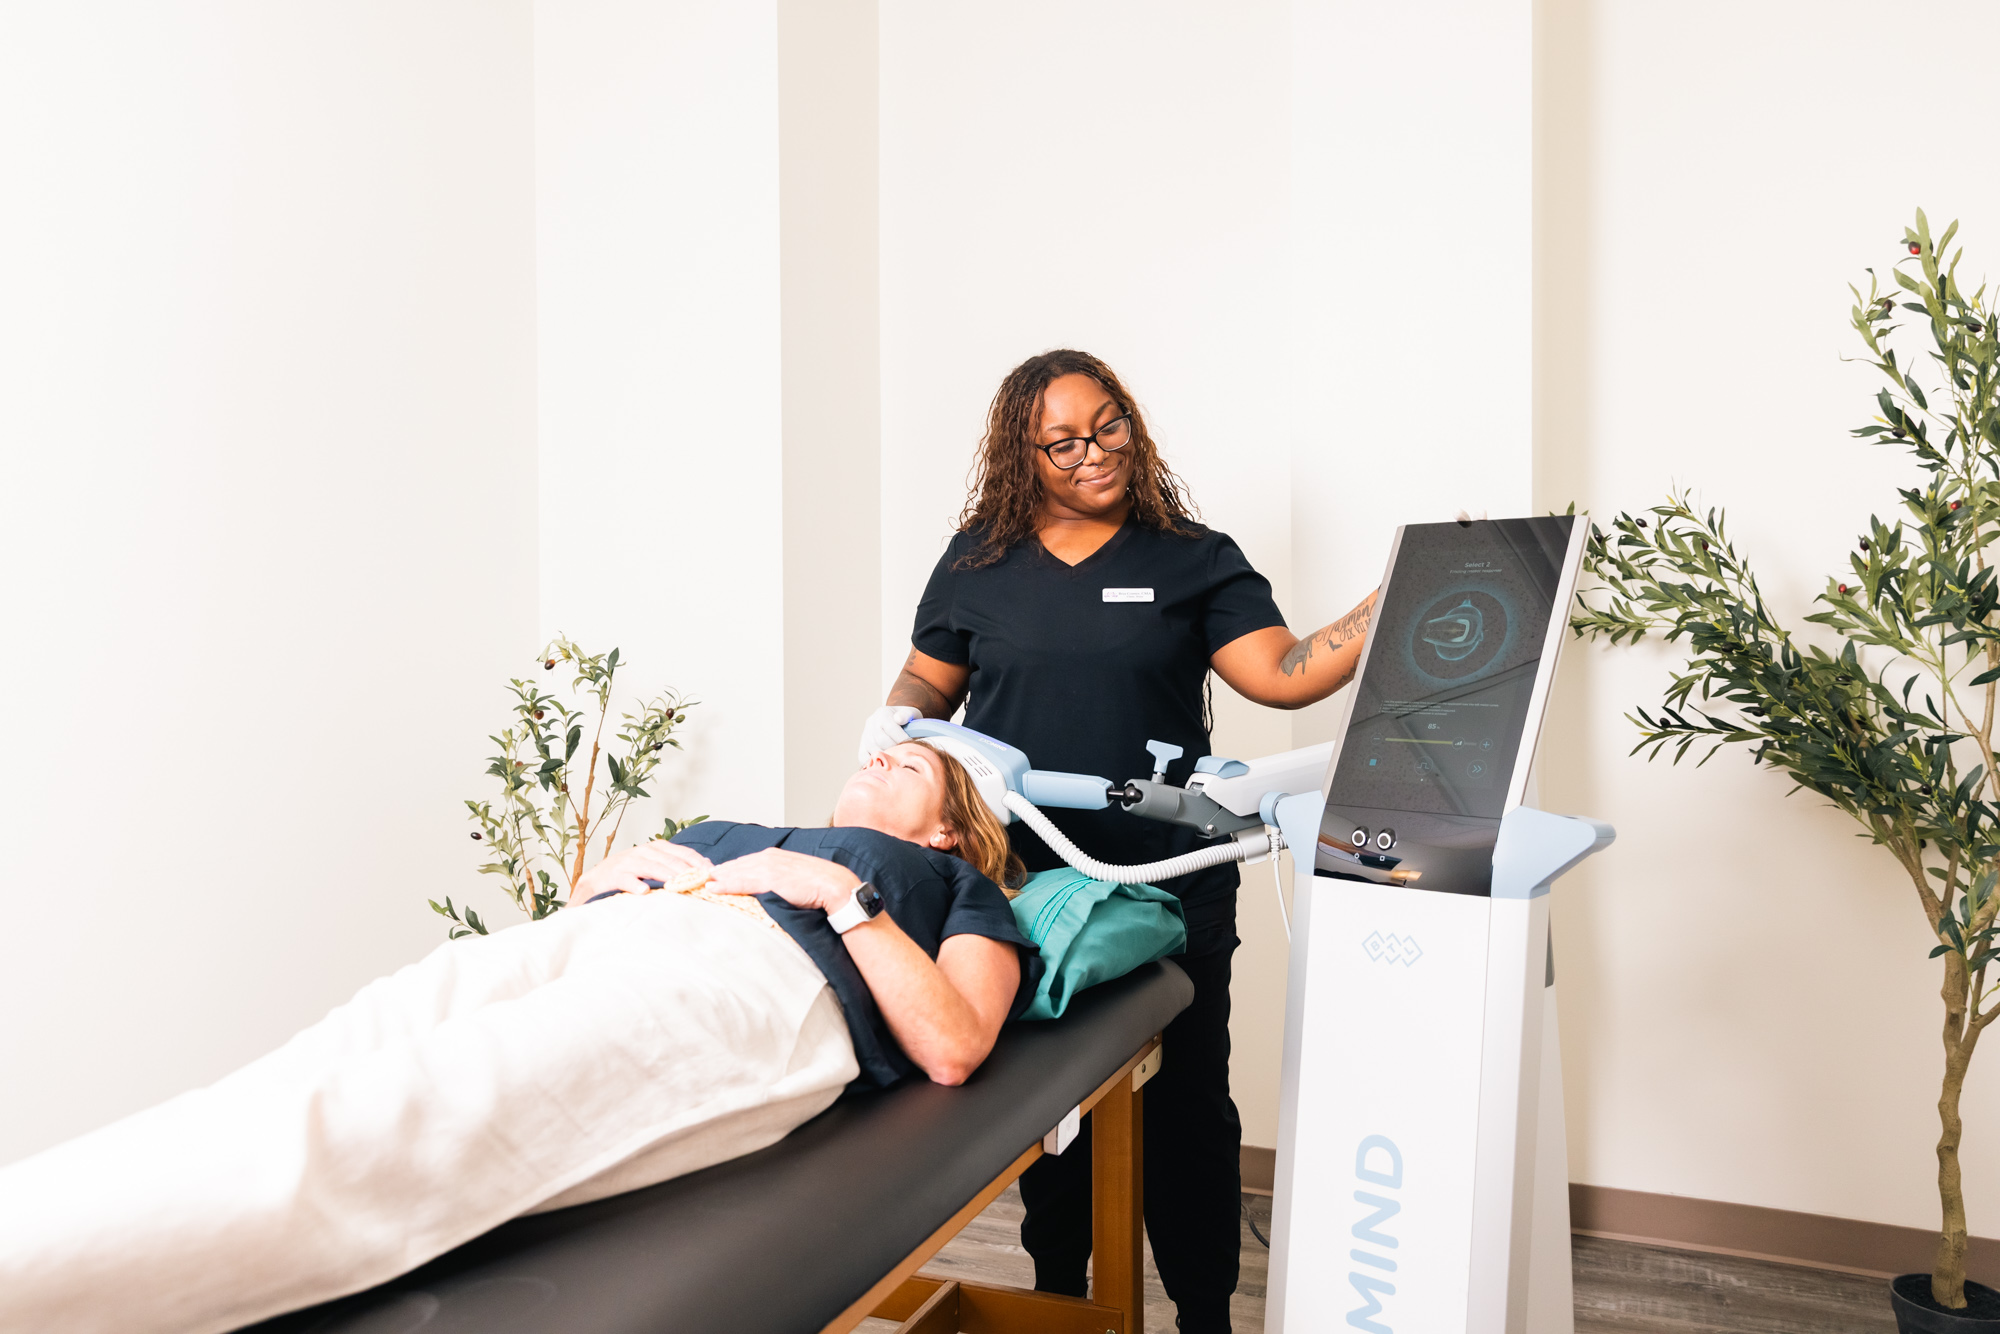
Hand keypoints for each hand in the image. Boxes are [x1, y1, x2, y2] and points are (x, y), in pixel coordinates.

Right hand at [571, 840, 713, 905]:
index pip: (683, 853)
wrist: (596, 881)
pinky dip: (634, 885)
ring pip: (651, 867)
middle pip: (670, 860)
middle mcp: (643, 851)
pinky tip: (643, 892)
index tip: (713, 873)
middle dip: (688, 870)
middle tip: (702, 881)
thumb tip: (704, 872)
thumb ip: (674, 867)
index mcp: (656, 848)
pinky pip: (626, 879)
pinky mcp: (613, 875)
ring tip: (679, 885)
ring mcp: (628, 862)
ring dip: (666, 875)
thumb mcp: (653, 867)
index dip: (699, 862)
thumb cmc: (630, 875)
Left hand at [709, 849, 860, 913]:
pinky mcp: (769, 879)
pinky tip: (712, 888)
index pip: (743, 863)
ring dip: (716, 879)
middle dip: (716, 873)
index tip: (712, 876)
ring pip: (734, 872)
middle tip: (696, 880)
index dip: (727, 870)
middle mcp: (768, 858)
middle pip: (735, 866)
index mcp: (773, 856)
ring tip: (698, 884)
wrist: (835, 886)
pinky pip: (742, 882)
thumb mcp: (794, 877)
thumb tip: (768, 891)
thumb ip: (777, 880)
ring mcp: (768, 867)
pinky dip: (725, 885)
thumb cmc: (818, 885)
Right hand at [858, 705, 920, 765]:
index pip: (890, 728)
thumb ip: (907, 715)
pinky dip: (872, 762)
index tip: (911, 746)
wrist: (896, 719)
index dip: (901, 739)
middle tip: (904, 755)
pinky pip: (863, 756)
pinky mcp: (862, 745)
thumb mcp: (910, 713)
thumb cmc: (906, 719)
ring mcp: (865, 734)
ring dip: (885, 757)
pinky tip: (883, 764)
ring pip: (872, 749)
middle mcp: (871, 723)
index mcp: (883, 713)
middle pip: (880, 740)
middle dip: (894, 749)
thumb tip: (899, 719)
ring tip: (896, 760)